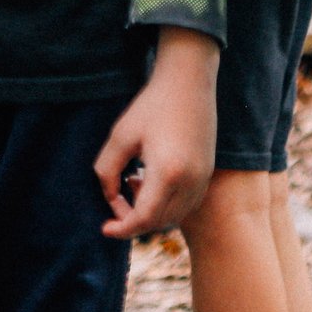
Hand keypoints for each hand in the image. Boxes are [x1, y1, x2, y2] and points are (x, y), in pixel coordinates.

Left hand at [95, 28, 219, 237]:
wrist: (188, 83)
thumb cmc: (151, 106)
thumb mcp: (121, 136)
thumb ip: (107, 170)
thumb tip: (108, 197)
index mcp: (167, 173)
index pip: (144, 219)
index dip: (122, 228)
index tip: (104, 228)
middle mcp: (190, 182)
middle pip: (159, 222)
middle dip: (134, 221)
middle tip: (115, 201)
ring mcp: (202, 179)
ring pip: (174, 216)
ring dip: (151, 214)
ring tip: (131, 184)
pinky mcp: (207, 173)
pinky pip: (186, 204)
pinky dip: (166, 205)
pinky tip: (149, 181)